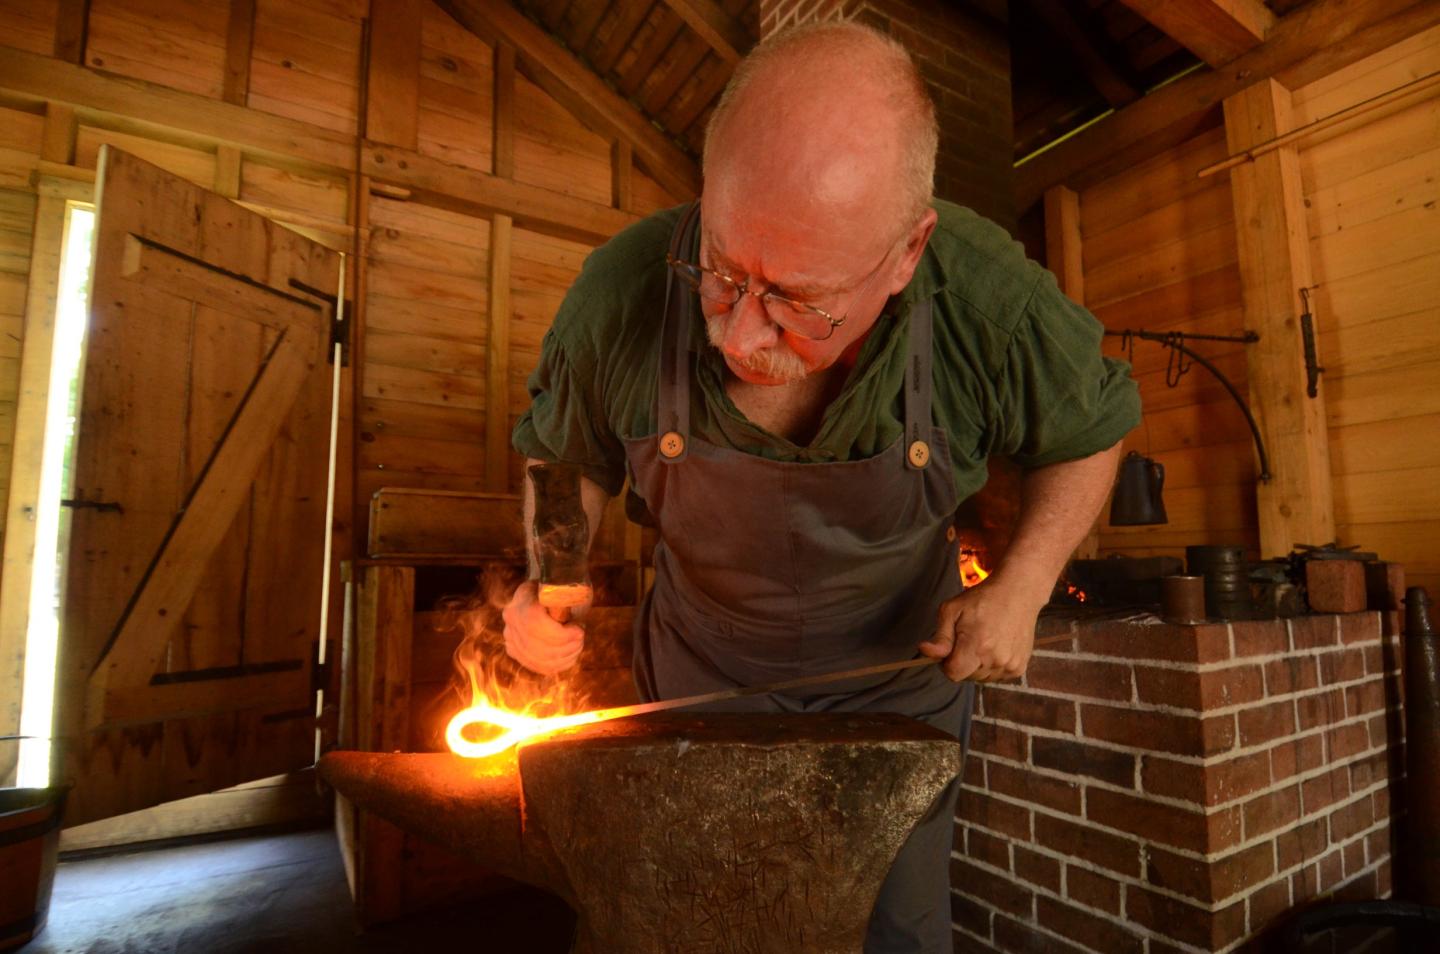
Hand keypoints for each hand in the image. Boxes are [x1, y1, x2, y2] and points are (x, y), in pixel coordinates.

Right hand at [502, 581, 586, 674]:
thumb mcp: (561, 583)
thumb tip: (568, 607)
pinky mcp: (514, 650)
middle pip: (538, 646)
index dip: (561, 634)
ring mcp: (510, 637)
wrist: (539, 591)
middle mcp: (512, 619)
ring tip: (577, 646)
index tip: (579, 630)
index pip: (536, 625)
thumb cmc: (557, 586)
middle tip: (580, 639)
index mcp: (522, 598)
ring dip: (564, 656)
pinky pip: (537, 666)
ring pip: (538, 659)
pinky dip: (557, 665)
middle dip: (566, 647)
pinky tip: (569, 656)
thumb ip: (563, 595)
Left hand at [918, 576, 1045, 681]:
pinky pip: (996, 676)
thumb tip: (924, 651)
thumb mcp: (952, 610)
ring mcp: (1009, 665)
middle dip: (961, 662)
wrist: (1017, 592)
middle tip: (968, 638)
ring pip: (981, 678)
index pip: (953, 673)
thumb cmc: (980, 599)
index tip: (949, 648)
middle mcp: (995, 659)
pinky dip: (992, 665)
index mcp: (976, 645)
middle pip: (966, 676)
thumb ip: (940, 636)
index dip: (946, 663)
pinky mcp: (1019, 668)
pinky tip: (996, 645)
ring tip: (983, 640)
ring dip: (977, 665)